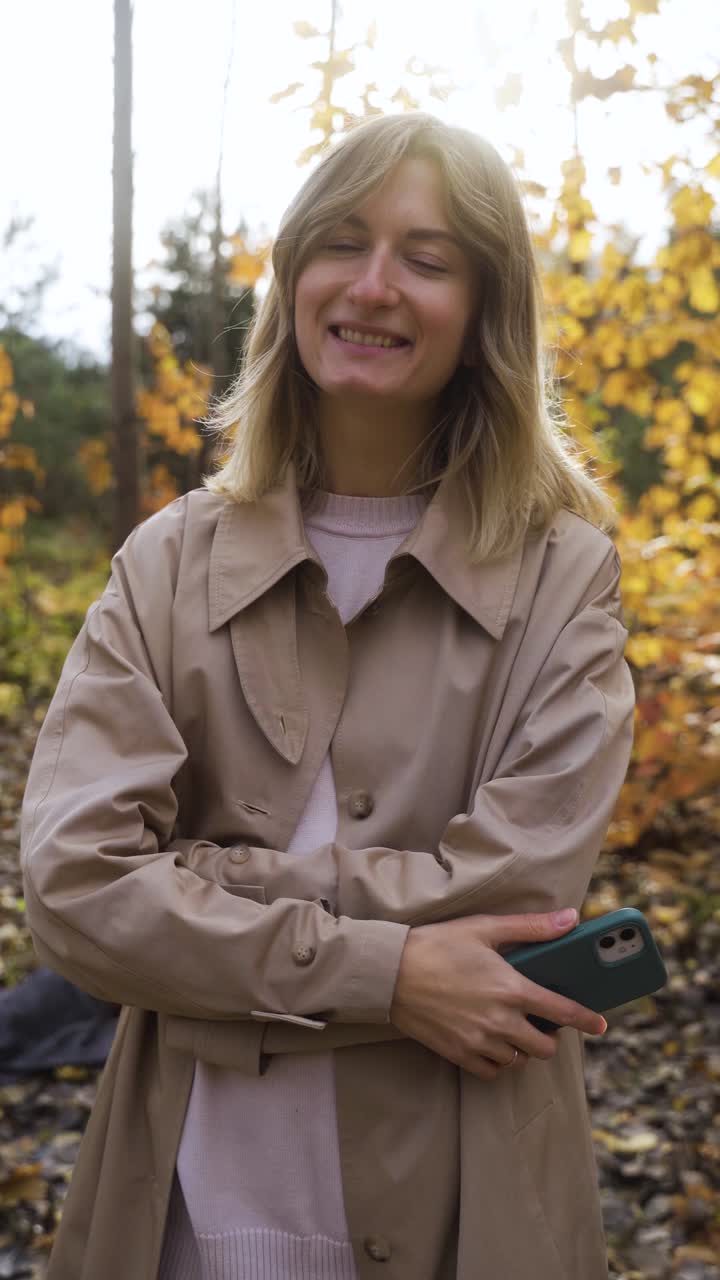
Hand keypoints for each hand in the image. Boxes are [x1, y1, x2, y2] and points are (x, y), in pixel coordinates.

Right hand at [389, 908, 606, 1080]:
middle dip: (550, 1037)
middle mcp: (499, 1021)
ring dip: (522, 1048)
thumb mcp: (484, 928)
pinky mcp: (458, 1054)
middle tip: (540, 1021)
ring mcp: (478, 1041)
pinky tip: (492, 1042)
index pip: (562, 1012)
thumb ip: (531, 928)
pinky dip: (498, 1061)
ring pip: (518, 1060)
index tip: (601, 1025)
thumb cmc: (436, 944)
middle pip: (544, 1047)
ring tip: (513, 1028)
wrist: (388, 972)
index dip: (587, 1020)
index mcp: (510, 988)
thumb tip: (571, 920)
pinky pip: (492, 1071)